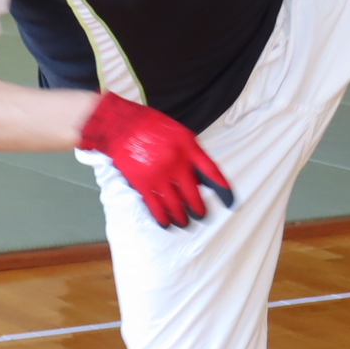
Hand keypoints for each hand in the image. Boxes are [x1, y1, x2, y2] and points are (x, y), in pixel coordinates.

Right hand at [78, 92, 234, 228]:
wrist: (120, 125)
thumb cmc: (149, 126)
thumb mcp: (178, 133)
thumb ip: (192, 153)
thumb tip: (202, 179)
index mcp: (187, 146)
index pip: (211, 171)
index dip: (222, 188)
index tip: (230, 202)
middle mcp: (176, 162)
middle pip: (193, 194)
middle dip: (199, 210)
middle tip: (202, 216)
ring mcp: (159, 174)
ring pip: (176, 204)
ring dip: (182, 218)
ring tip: (185, 223)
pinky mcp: (142, 183)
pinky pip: (156, 207)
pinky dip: (162, 218)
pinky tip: (166, 223)